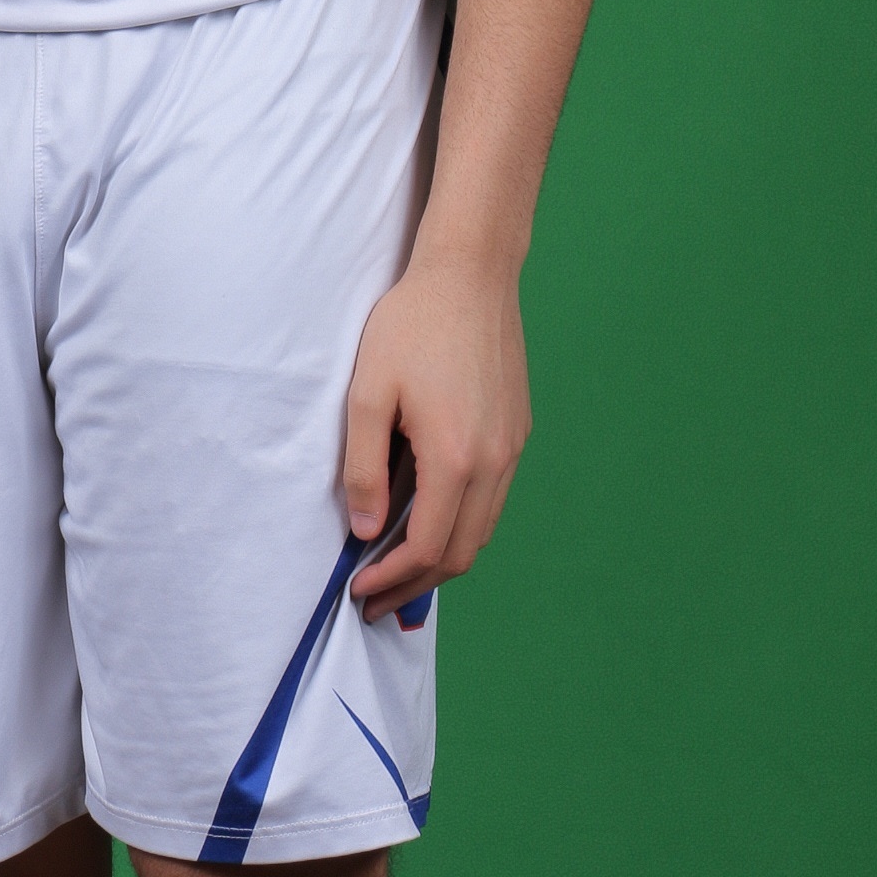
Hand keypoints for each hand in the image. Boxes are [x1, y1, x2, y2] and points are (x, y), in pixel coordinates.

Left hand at [340, 247, 530, 622]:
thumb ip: (364, 469)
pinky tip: (430, 523)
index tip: (359, 590)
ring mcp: (512, 448)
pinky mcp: (517, 432)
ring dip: (440, 560)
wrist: (470, 276)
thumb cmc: (412, 326)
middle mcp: (495, 462)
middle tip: (375, 601)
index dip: (391, 578)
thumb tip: (365, 530)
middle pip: (459, 552)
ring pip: (481, 530)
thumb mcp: (368, 395)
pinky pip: (492, 499)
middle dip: (415, 585)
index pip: (426, 547)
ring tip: (399, 574)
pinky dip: (461, 526)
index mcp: (456, 458)